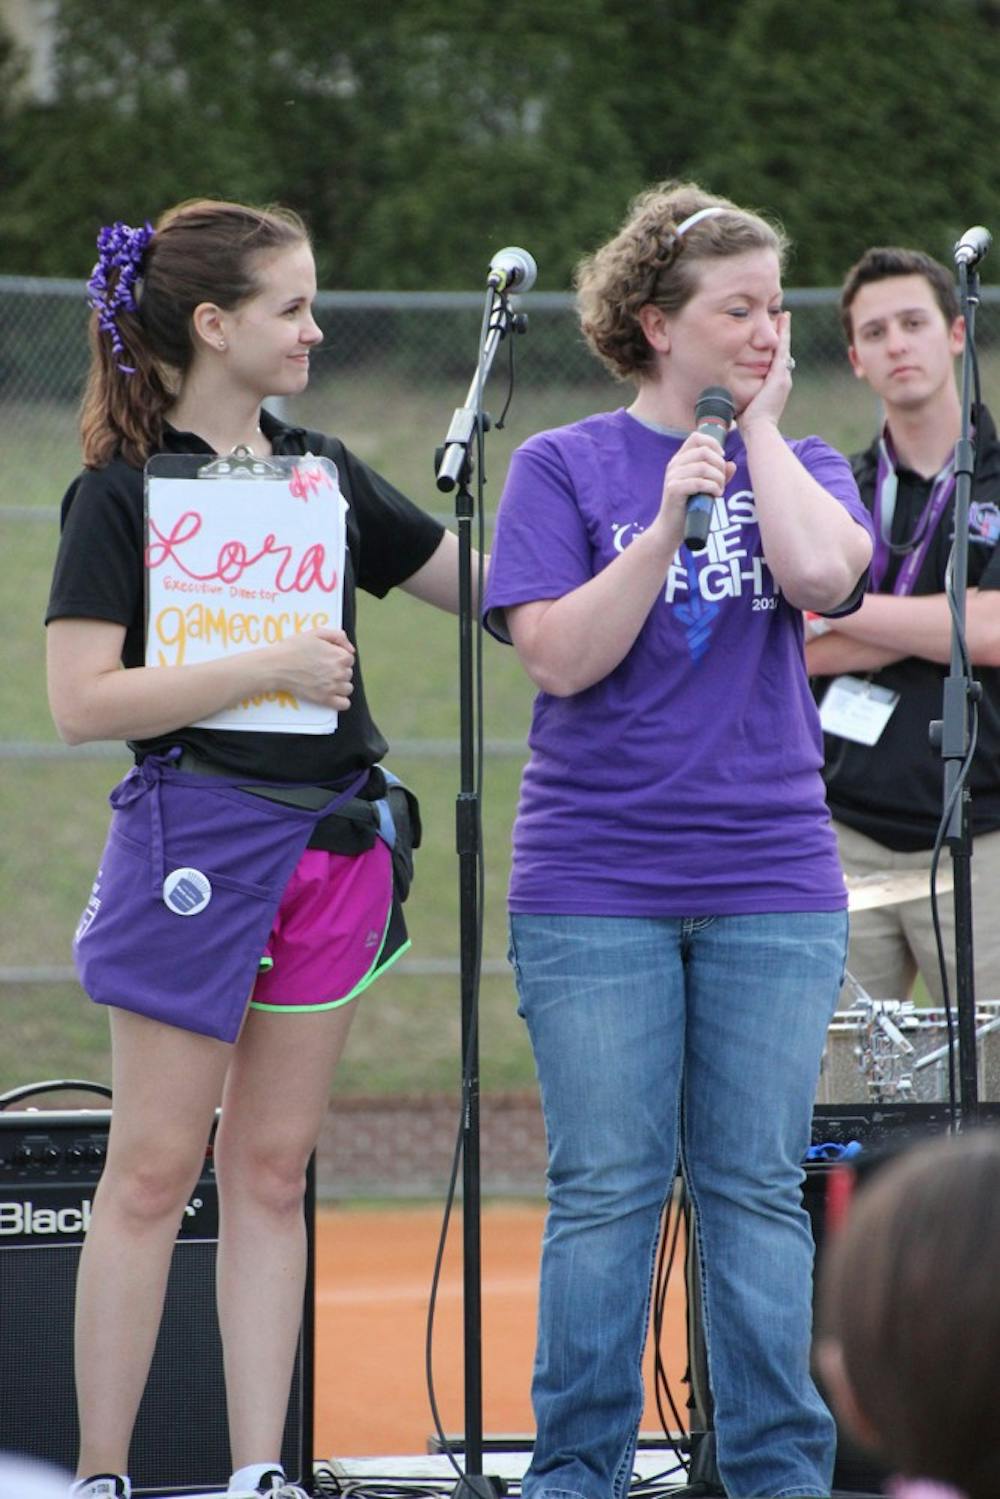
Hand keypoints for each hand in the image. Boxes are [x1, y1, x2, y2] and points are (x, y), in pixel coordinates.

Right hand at [268, 627, 355, 708]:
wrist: (276, 666)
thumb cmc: (293, 648)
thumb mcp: (316, 633)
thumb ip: (338, 636)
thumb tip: (351, 649)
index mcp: (339, 656)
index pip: (349, 659)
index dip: (338, 657)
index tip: (327, 658)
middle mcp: (339, 672)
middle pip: (348, 673)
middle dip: (338, 671)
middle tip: (322, 669)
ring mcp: (333, 687)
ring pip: (347, 688)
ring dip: (340, 685)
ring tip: (325, 681)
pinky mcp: (325, 699)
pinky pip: (344, 704)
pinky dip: (340, 700)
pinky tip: (331, 695)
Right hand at [653, 428, 735, 539]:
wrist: (670, 529)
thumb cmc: (689, 508)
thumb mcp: (705, 488)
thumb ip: (718, 475)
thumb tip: (732, 465)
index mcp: (680, 460)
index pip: (696, 437)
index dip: (713, 444)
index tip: (722, 458)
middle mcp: (674, 465)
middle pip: (704, 451)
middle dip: (719, 465)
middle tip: (722, 480)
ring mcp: (672, 476)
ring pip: (703, 467)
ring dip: (718, 478)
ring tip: (719, 490)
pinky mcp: (673, 490)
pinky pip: (698, 482)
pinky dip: (712, 487)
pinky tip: (715, 495)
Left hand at [738, 309, 792, 433]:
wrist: (758, 430)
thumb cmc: (748, 423)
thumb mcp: (744, 403)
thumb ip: (740, 395)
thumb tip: (727, 394)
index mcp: (774, 386)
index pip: (775, 362)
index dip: (774, 349)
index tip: (773, 337)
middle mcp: (782, 379)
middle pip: (782, 351)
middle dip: (782, 335)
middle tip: (783, 318)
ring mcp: (782, 377)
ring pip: (784, 347)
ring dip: (784, 331)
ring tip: (784, 315)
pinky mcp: (780, 376)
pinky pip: (782, 349)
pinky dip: (784, 334)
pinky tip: (784, 321)